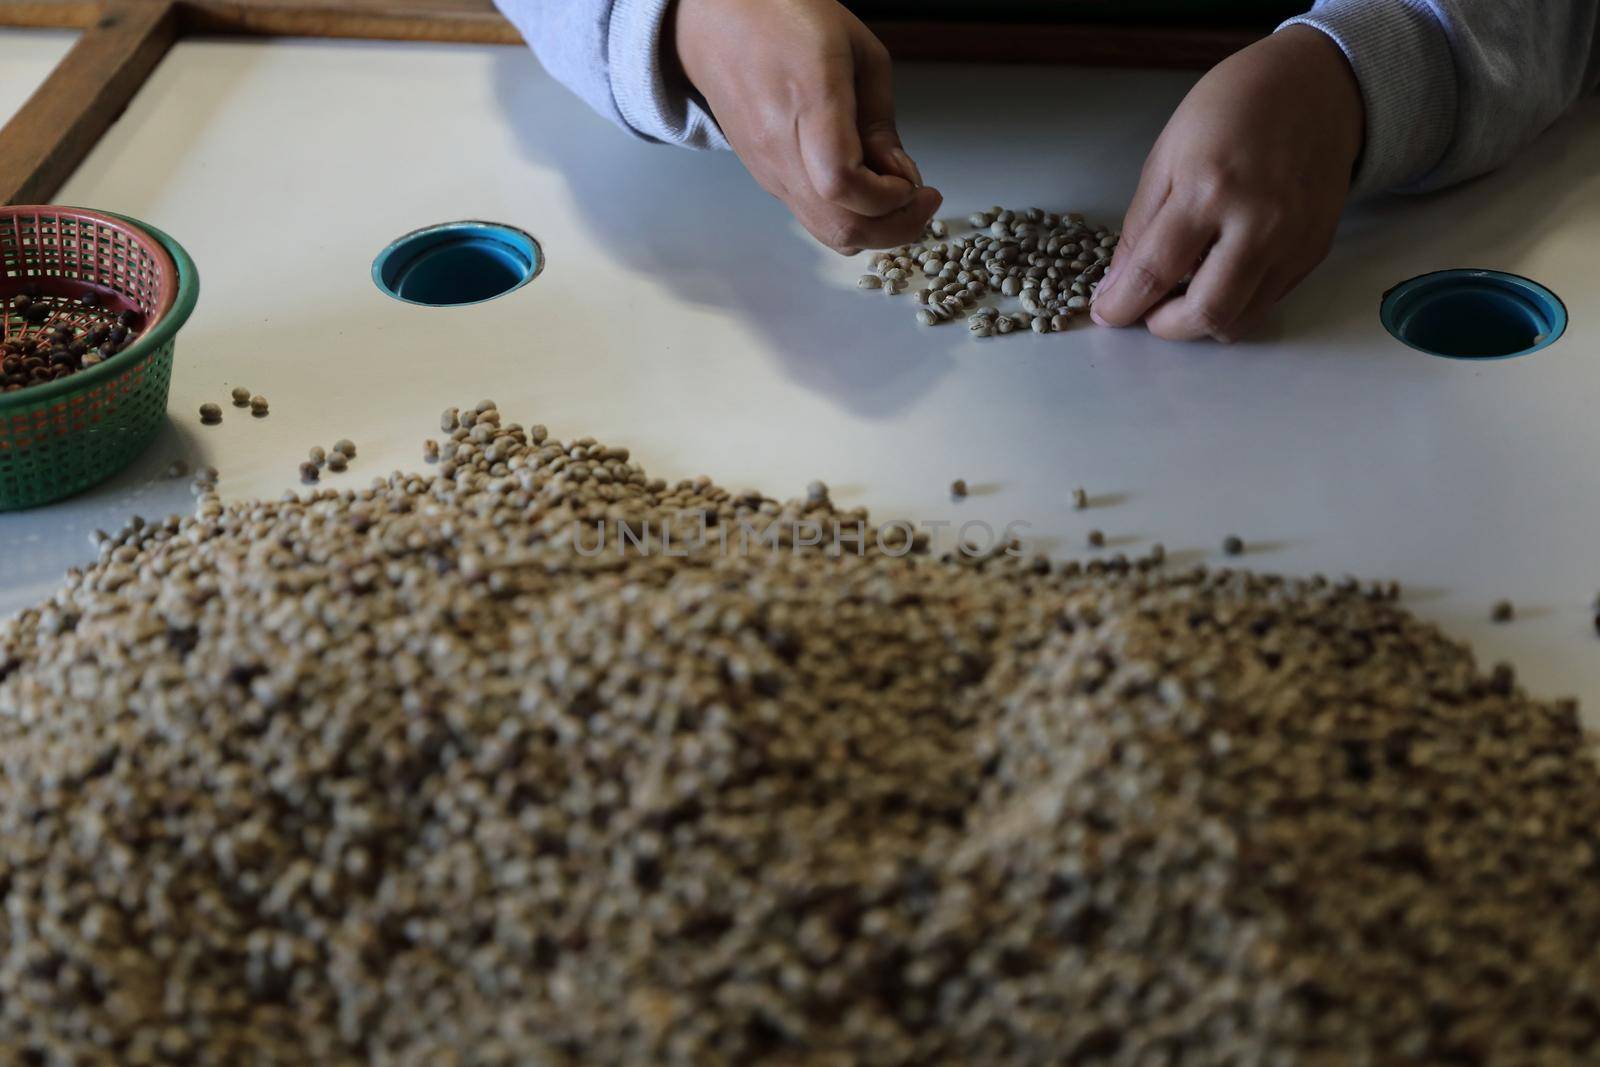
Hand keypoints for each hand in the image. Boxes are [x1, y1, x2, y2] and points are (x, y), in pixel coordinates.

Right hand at [671, 0, 941, 252]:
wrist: (718, 19)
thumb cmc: (787, 18)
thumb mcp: (859, 51)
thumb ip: (881, 120)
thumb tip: (899, 175)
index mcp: (809, 99)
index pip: (843, 183)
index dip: (888, 198)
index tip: (913, 181)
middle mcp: (780, 144)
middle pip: (837, 224)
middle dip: (893, 228)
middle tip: (921, 202)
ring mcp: (767, 166)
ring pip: (825, 230)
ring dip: (872, 228)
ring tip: (897, 197)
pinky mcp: (764, 175)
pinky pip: (811, 214)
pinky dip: (847, 214)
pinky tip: (865, 187)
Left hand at [1091, 26, 1364, 340]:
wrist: (1316, 85)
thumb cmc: (1233, 108)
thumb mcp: (1168, 154)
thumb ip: (1141, 226)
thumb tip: (1117, 284)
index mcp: (1209, 189)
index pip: (1155, 272)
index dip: (1122, 305)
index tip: (1106, 314)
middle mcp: (1258, 222)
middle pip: (1205, 312)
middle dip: (1165, 327)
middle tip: (1147, 312)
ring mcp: (1292, 240)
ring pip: (1240, 320)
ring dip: (1201, 322)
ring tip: (1181, 294)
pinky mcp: (1314, 250)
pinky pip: (1267, 302)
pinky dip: (1235, 304)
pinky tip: (1219, 274)